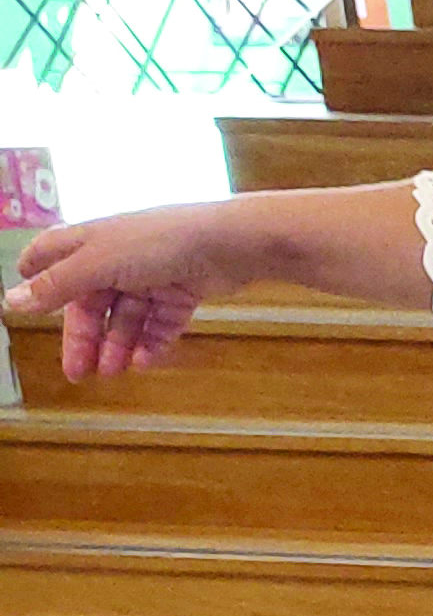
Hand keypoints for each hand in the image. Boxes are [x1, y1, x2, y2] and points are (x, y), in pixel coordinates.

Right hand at [4, 204, 263, 379]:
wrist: (228, 242)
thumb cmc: (155, 243)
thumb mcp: (98, 264)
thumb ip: (57, 285)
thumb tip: (11, 301)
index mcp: (90, 242)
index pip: (53, 256)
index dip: (38, 279)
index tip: (25, 307)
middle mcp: (118, 257)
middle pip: (92, 302)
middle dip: (85, 337)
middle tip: (77, 373)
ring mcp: (152, 275)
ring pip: (126, 317)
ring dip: (117, 345)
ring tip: (112, 372)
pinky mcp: (182, 291)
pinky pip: (160, 322)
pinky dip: (151, 342)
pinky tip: (142, 362)